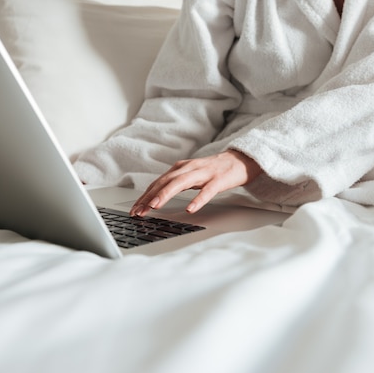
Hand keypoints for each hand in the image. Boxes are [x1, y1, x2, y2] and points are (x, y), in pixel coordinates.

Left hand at [130, 149, 261, 216]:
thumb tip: (155, 197)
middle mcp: (189, 168)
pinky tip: (190, 209)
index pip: (158, 183)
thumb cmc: (213, 171)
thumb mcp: (190, 175)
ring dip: (165, 194)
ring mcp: (203, 173)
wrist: (239, 160)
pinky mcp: (218, 180)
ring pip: (180, 183)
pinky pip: (207, 191)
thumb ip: (175, 183)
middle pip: (165, 182)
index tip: (135, 209)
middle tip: (139, 211)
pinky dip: (197, 200)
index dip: (144, 196)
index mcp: (180, 168)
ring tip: (155, 206)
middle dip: (149, 197)